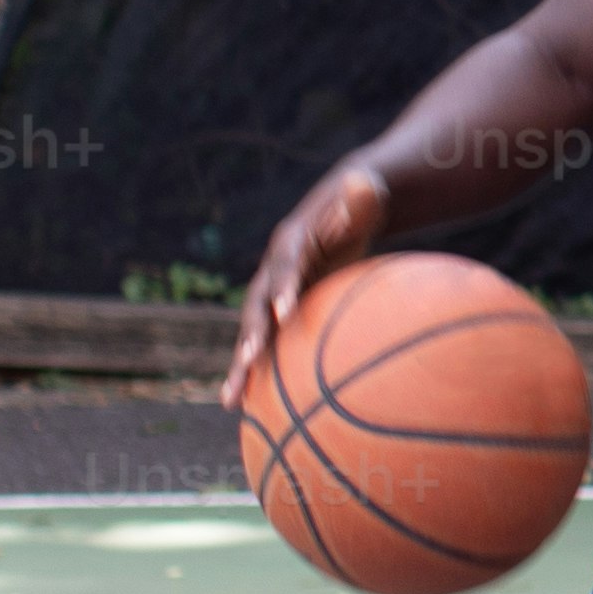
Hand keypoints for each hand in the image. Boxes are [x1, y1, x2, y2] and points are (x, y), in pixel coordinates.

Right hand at [231, 163, 389, 419]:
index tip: (285, 312)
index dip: (283, 286)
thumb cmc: (357, 205)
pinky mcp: (277, 315)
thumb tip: (363, 181)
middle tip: (246, 361)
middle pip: (256, 306)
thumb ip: (360, 195)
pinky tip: (247, 411)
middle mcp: (272, 272)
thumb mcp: (362, 196)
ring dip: (241, 366)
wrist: (339, 213)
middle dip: (251, 334)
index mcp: (291, 244)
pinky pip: (264, 346)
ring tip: (229, 401)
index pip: (286, 265)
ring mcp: (270, 296)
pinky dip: (255, 374)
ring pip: (251, 335)